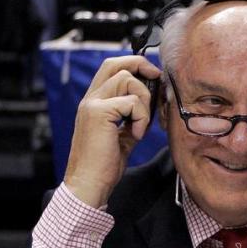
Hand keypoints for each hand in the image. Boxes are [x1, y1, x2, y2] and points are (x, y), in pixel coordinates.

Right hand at [63, 56, 159, 207]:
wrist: (89, 182)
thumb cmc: (105, 164)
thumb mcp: (124, 135)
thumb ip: (134, 116)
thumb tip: (153, 103)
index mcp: (95, 102)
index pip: (111, 68)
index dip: (134, 65)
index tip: (153, 76)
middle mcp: (90, 99)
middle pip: (116, 64)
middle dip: (141, 66)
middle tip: (157, 79)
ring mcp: (92, 104)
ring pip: (128, 80)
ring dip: (144, 101)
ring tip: (140, 125)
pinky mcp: (98, 113)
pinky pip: (132, 102)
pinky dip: (141, 118)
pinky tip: (136, 135)